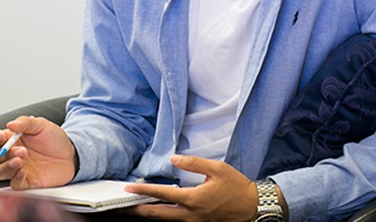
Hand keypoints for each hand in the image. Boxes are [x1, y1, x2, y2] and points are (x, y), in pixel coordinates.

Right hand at [0, 116, 75, 188]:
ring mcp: (17, 168)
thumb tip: (10, 124)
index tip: (2, 136)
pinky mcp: (26, 181)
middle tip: (21, 151)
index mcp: (11, 138)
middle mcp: (11, 155)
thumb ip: (25, 123)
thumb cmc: (54, 139)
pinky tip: (23, 172)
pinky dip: (15, 178)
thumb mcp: (41, 125)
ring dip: (6, 167)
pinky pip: (14, 184)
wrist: (72, 155)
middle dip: (4, 154)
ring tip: (20, 161)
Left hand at [124, 155, 258, 221]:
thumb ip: (193, 163)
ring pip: (166, 221)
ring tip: (135, 208)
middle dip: (138, 210)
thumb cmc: (236, 187)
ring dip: (149, 214)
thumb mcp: (217, 169)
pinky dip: (164, 217)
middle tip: (123, 207)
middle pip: (158, 214)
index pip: (162, 194)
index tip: (129, 188)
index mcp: (193, 199)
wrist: (252, 207)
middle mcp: (190, 215)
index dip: (143, 191)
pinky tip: (157, 211)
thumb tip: (173, 159)